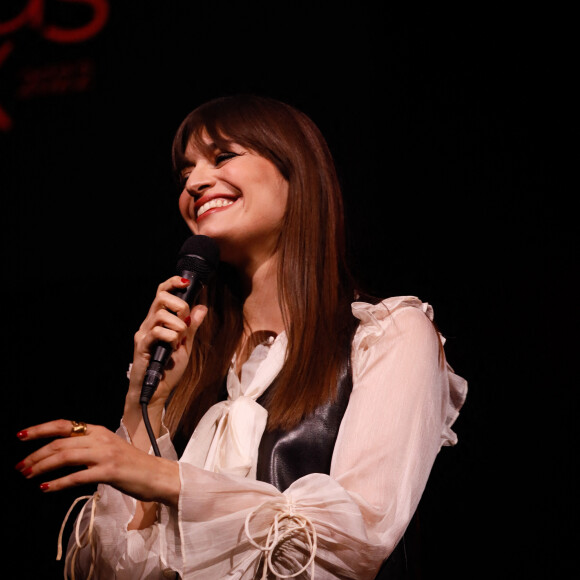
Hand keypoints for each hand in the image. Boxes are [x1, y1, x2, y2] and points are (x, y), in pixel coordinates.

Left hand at [15, 419, 179, 506]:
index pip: (64, 425)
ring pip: (65, 457)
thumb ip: (88, 445)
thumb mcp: (109, 447)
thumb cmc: (132, 464)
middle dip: (36, 454)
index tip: (21, 436)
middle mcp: (100, 438)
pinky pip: (77, 477)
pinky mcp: (109, 472)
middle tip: (20, 466)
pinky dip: (58, 483)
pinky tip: (45, 488)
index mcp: (98, 430)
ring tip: (28, 476)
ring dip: (42, 467)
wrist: (156, 475)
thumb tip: (60, 451)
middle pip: (60, 442)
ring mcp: (105, 454)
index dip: (40, 429)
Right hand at [127, 275, 207, 408]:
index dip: (172, 283)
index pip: (162, 293)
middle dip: (178, 304)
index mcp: (159, 321)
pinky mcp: (142, 346)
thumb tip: (202, 307)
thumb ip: (192, 327)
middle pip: (160, 297)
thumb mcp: (186, 346)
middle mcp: (149, 324)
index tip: (186, 282)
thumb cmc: (168, 369)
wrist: (156, 391)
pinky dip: (170, 337)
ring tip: (181, 337)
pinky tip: (173, 347)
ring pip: (160, 314)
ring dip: (177, 324)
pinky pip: (156, 332)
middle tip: (185, 319)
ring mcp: (144, 334)